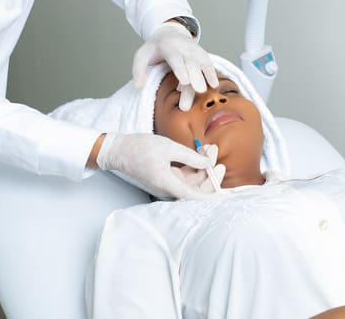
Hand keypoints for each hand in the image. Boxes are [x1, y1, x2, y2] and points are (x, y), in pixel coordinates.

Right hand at [95, 133, 215, 199]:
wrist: (118, 150)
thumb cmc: (139, 148)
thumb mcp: (168, 147)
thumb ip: (190, 156)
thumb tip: (208, 162)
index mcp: (169, 184)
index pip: (195, 197)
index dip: (212, 197)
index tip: (226, 195)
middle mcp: (170, 188)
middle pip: (197, 187)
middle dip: (210, 171)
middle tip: (215, 152)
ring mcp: (168, 183)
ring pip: (192, 179)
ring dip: (202, 164)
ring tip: (208, 146)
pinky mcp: (167, 177)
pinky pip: (185, 174)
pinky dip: (193, 163)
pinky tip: (200, 150)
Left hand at [132, 22, 217, 109]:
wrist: (170, 33)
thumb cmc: (155, 48)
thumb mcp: (142, 55)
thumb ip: (139, 70)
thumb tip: (138, 86)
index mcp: (169, 47)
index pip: (176, 58)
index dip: (181, 69)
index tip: (185, 81)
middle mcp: (184, 48)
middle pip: (191, 64)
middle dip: (196, 77)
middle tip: (199, 91)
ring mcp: (195, 51)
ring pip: (202, 64)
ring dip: (206, 77)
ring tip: (210, 90)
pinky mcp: (202, 55)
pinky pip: (209, 64)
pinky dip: (212, 73)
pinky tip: (214, 85)